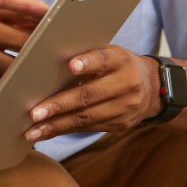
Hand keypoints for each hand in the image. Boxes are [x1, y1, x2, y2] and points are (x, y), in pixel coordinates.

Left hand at [24, 46, 158, 141]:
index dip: (88, 63)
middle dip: (59, 105)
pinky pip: (89, 128)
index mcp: (120, 60)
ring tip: (33, 131)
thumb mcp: (109, 53)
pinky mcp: (120, 124)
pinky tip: (46, 133)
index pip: (103, 60)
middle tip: (35, 113)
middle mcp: (126, 84)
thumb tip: (44, 57)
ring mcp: (125, 107)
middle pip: (89, 95)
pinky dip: (64, 131)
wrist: (153, 88)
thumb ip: (86, 55)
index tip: (71, 66)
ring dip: (57, 125)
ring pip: (87, 118)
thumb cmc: (118, 65)